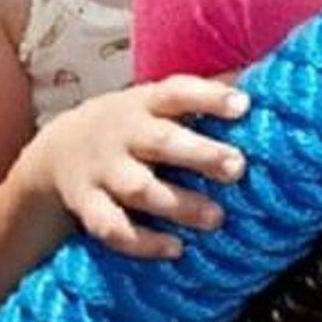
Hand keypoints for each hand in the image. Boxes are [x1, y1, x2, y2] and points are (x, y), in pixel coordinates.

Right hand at [28, 76, 248, 259]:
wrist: (57, 149)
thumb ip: (204, 93)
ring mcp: (102, 171)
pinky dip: (142, 242)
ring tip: (217, 218)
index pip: (178, 93)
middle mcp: (123, 134)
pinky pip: (112, 228)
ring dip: (179, 205)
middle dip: (200, 155)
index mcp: (145, 102)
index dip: (210, 97)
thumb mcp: (157, 100)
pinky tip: (175, 248)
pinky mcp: (87, 205)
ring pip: (139, 189)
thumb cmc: (132, 122)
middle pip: (161, 142)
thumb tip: (264, 73)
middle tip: (238, 168)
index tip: (244, 105)